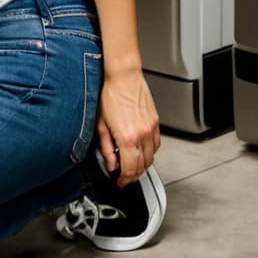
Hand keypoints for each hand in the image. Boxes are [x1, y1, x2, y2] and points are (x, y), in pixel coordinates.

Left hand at [96, 71, 160, 186]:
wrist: (124, 76)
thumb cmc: (111, 94)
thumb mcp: (101, 124)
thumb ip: (106, 148)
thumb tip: (110, 163)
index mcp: (127, 138)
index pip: (130, 169)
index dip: (125, 180)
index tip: (120, 181)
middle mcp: (142, 135)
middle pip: (142, 166)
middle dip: (133, 175)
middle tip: (125, 176)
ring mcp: (151, 128)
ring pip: (151, 157)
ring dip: (142, 164)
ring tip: (132, 163)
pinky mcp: (156, 122)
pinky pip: (157, 144)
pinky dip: (150, 151)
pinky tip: (141, 149)